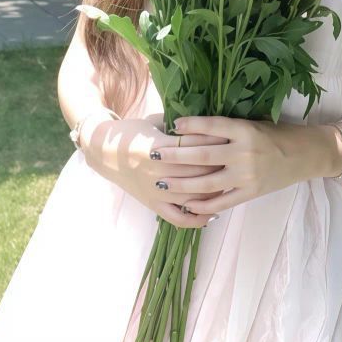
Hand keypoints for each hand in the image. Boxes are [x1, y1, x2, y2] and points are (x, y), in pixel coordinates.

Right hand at [82, 116, 229, 229]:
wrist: (104, 152)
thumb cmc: (132, 133)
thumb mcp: (153, 122)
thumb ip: (177, 124)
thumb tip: (207, 122)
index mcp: (158, 146)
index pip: (194, 145)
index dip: (214, 142)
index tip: (231, 139)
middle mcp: (158, 171)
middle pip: (197, 171)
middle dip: (219, 166)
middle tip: (236, 161)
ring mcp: (156, 191)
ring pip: (192, 196)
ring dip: (213, 192)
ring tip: (230, 185)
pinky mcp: (153, 205)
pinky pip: (177, 218)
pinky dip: (196, 219)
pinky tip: (212, 214)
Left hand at [157, 115, 310, 217]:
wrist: (305, 155)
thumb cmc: (277, 134)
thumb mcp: (253, 123)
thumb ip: (227, 128)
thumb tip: (191, 129)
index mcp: (245, 129)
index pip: (211, 126)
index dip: (189, 126)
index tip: (171, 125)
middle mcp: (244, 152)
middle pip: (201, 156)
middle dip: (174, 155)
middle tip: (153, 153)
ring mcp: (247, 175)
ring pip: (207, 182)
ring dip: (180, 183)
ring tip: (161, 181)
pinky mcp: (251, 193)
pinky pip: (222, 202)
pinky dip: (203, 205)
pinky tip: (186, 204)